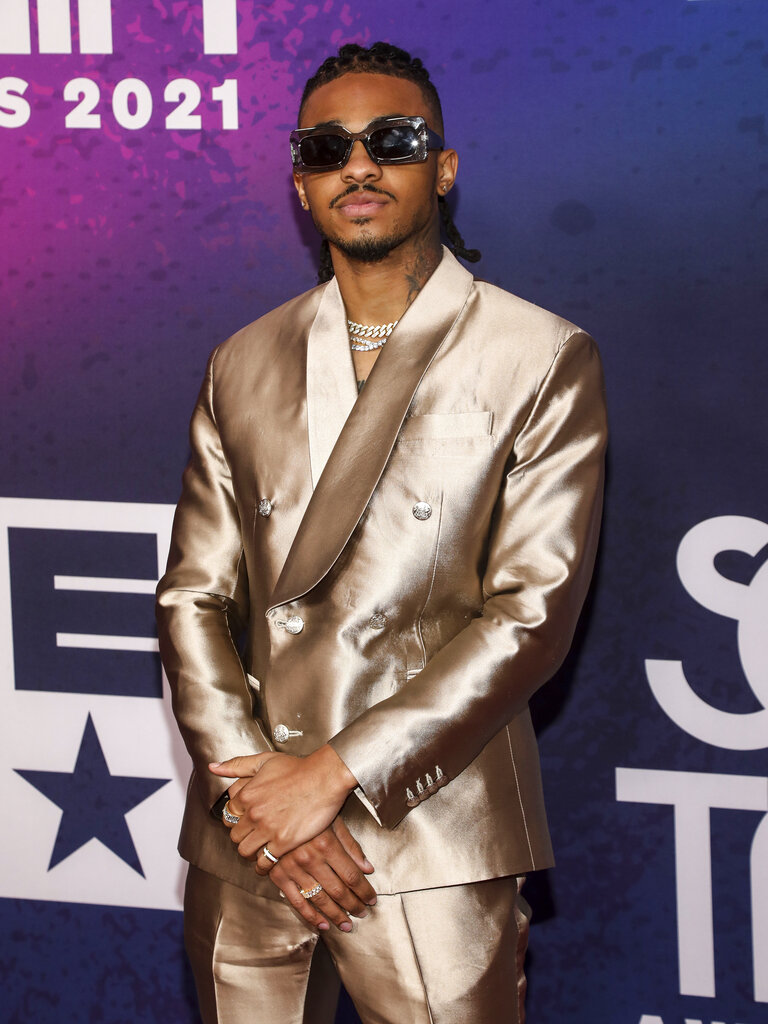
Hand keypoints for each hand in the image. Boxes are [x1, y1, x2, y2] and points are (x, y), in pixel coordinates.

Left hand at [209, 745, 357, 861]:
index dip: (236, 818)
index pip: (228, 815)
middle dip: (242, 836)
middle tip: (253, 836)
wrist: (324, 778)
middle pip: (234, 835)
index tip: (245, 820)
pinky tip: (269, 861)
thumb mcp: (264, 760)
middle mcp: (254, 813)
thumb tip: (213, 767)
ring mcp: (268, 829)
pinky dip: (264, 865)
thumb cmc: (298, 768)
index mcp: (247, 794)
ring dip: (250, 852)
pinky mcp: (283, 842)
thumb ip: (237, 765)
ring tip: (259, 849)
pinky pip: (264, 862)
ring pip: (245, 851)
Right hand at [269, 817, 376, 932]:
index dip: (364, 891)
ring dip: (335, 915)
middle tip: (363, 913)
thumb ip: (351, 846)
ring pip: (320, 899)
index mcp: (326, 843)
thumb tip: (368, 869)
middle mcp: (310, 858)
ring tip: (347, 924)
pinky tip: (323, 924)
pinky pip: (297, 902)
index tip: (372, 899)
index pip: (352, 875)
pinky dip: (311, 916)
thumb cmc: (307, 811)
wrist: (273, 807)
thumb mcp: (333, 821)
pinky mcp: (278, 875)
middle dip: (353, 905)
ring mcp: (293, 868)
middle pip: (338, 890)